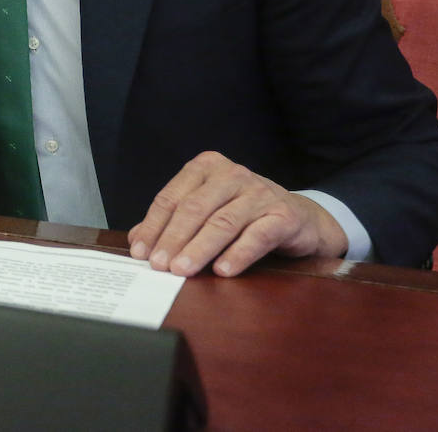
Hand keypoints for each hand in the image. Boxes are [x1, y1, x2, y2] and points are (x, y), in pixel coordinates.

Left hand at [128, 151, 347, 276]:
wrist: (299, 218)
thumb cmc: (243, 214)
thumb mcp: (206, 211)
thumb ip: (171, 222)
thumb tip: (137, 241)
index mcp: (207, 167)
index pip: (172, 198)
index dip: (154, 226)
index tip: (140, 252)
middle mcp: (233, 174)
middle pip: (194, 209)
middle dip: (173, 239)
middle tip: (159, 266)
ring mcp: (260, 192)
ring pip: (222, 222)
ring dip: (199, 249)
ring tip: (182, 270)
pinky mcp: (284, 215)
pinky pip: (257, 236)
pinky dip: (238, 254)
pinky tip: (222, 270)